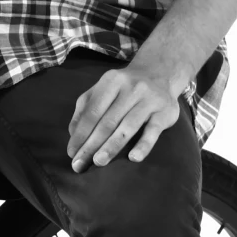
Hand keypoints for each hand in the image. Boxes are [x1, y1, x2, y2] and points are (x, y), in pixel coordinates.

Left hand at [65, 57, 184, 171]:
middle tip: (79, 164)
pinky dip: (143, 145)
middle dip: (91, 145)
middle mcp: (131, 88)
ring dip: (111, 146)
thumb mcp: (103, 89)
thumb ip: (86, 108)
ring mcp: (149, 99)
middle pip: (107, 121)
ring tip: (98, 162)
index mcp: (111, 81)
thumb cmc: (125, 87)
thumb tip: (72, 133)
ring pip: (127, 126)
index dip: (80, 134)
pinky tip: (133, 158)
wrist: (161, 72)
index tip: (71, 153)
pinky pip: (153, 131)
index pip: (92, 112)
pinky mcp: (165, 112)